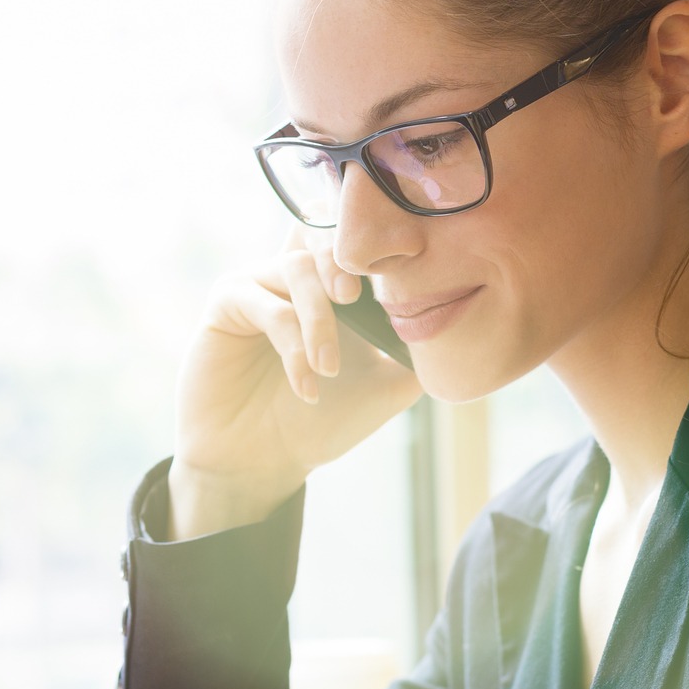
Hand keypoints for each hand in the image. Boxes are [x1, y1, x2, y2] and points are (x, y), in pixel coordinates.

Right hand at [171, 228, 421, 537]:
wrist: (264, 463)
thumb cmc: (322, 422)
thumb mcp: (386, 388)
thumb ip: (419, 353)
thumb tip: (460, 322)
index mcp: (335, 286)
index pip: (355, 236)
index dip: (377, 241)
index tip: (403, 266)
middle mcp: (296, 275)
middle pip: (319, 225)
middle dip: (343, 257)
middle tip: (357, 296)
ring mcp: (260, 284)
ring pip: (297, 268)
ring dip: (319, 320)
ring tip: (329, 369)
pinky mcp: (228, 304)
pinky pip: (265, 305)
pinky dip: (291, 344)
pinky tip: (306, 386)